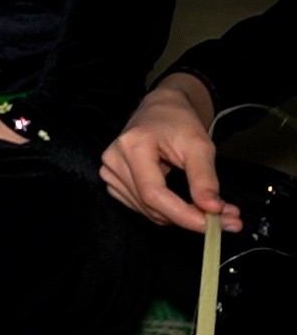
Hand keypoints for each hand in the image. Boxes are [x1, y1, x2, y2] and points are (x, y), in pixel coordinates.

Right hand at [101, 80, 238, 232]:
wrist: (160, 110)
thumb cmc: (179, 122)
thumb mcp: (200, 145)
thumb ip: (205, 179)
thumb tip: (213, 210)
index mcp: (132, 147)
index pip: (154, 194)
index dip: (184, 215)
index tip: (217, 225)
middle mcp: (114, 161)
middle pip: (151, 207)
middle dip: (189, 217)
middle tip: (226, 218)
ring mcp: (109, 172)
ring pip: (147, 211)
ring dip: (179, 216)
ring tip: (207, 208)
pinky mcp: (112, 181)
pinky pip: (141, 207)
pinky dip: (166, 211)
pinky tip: (181, 202)